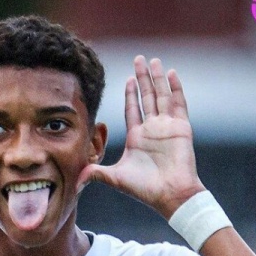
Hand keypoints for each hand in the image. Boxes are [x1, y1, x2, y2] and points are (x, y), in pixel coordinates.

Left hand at [78, 56, 204, 218]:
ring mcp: (167, 127)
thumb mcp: (115, 178)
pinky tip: (171, 73)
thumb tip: (75, 180)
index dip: (130, 94)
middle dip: (142, 78)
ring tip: (154, 61)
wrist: (170, 196)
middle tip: (139, 59)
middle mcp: (152, 129)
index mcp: (137, 137)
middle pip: (146, 97)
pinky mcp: (181, 128)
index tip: (127, 78)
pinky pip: (178, 104)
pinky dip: (175, 88)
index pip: (132, 109)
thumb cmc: (144, 190)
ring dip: (157, 78)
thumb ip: (96, 174)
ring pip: (161, 96)